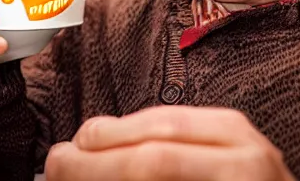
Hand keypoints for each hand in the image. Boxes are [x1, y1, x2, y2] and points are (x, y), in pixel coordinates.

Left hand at [45, 107, 294, 180]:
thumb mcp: (218, 155)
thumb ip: (171, 145)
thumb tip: (93, 141)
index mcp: (231, 132)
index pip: (164, 124)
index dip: (112, 133)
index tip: (73, 144)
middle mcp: (243, 158)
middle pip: (155, 156)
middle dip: (95, 164)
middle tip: (57, 165)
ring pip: (157, 172)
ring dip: (105, 179)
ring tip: (69, 179)